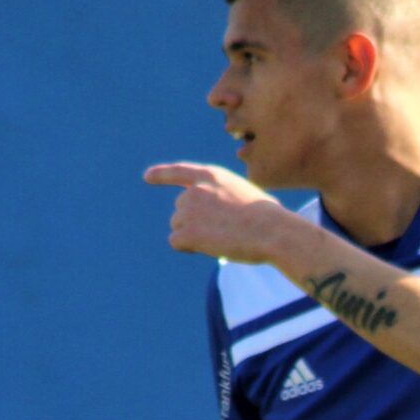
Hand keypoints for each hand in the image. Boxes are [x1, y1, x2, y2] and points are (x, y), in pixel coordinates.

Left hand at [145, 161, 293, 263]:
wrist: (272, 230)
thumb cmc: (269, 217)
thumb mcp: (246, 195)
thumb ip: (224, 199)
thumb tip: (217, 220)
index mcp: (212, 175)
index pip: (180, 172)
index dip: (162, 174)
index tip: (147, 176)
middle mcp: (195, 189)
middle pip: (180, 209)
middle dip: (193, 222)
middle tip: (221, 231)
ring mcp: (189, 209)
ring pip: (178, 227)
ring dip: (194, 236)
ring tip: (221, 237)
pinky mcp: (188, 231)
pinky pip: (177, 242)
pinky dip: (189, 248)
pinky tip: (211, 246)